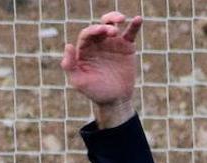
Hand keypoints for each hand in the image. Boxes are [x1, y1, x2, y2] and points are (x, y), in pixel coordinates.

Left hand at [61, 12, 142, 126]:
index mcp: (84, 50)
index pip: (86, 34)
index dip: (93, 30)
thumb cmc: (94, 91)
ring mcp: (112, 44)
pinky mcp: (126, 46)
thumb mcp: (78, 81)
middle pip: (99, 26)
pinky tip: (138, 19)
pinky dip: (134, 25)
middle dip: (104, 25)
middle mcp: (97, 44)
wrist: (114, 100)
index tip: (100, 31)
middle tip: (112, 32)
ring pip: (112, 25)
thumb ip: (69, 65)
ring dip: (114, 18)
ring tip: (120, 20)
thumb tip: (68, 45)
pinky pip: (130, 32)